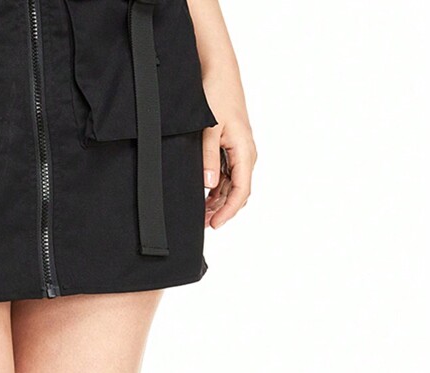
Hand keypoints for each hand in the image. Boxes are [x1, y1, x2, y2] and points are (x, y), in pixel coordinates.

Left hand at [201, 83, 256, 229]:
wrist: (219, 72)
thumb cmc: (216, 95)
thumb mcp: (209, 128)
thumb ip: (208, 157)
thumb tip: (209, 184)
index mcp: (244, 150)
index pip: (241, 190)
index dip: (229, 211)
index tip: (215, 224)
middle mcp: (246, 154)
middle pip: (239, 192)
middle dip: (223, 210)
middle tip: (204, 224)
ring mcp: (240, 151)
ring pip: (233, 185)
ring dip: (220, 201)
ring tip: (202, 214)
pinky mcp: (233, 148)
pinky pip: (229, 175)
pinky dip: (218, 189)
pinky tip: (206, 197)